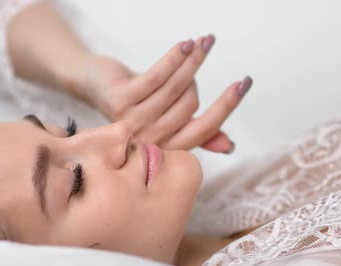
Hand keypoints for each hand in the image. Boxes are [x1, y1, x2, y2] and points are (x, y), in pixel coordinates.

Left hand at [62, 35, 250, 152]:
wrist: (95, 85)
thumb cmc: (138, 102)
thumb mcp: (169, 117)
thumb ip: (197, 133)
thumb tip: (229, 146)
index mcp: (165, 147)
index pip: (205, 129)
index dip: (227, 105)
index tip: (245, 82)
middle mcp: (149, 140)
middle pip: (191, 104)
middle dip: (197, 76)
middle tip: (199, 54)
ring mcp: (132, 122)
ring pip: (176, 87)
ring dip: (193, 60)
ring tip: (202, 41)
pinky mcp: (120, 99)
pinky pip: (158, 75)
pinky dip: (175, 57)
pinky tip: (186, 43)